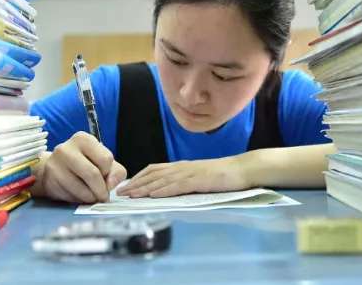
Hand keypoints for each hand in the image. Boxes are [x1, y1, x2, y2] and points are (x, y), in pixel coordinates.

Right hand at [34, 132, 126, 203]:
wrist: (55, 170)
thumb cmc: (84, 164)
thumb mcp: (104, 163)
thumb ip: (116, 172)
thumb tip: (110, 184)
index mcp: (84, 139)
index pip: (106, 159)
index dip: (108, 172)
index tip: (105, 175)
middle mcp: (67, 148)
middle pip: (93, 174)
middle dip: (101, 190)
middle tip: (103, 196)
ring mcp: (56, 164)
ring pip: (82, 189)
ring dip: (91, 198)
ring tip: (91, 196)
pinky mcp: (50, 180)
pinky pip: (71, 196)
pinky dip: (79, 200)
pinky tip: (78, 194)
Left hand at [116, 157, 248, 197]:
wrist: (242, 169)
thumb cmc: (223, 175)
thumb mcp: (199, 176)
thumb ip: (184, 181)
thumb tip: (168, 189)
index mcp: (182, 166)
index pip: (154, 169)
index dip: (138, 177)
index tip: (125, 185)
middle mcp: (182, 167)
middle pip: (153, 174)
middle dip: (135, 183)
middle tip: (120, 192)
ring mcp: (190, 173)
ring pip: (161, 180)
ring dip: (144, 187)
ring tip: (130, 195)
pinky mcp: (198, 180)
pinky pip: (177, 186)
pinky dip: (163, 190)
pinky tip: (153, 195)